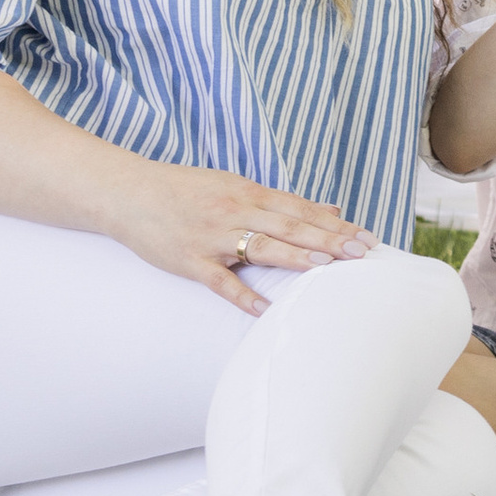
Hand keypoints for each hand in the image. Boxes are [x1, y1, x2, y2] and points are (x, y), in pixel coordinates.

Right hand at [114, 168, 375, 316]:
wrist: (128, 193)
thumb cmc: (188, 190)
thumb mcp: (238, 186)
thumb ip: (284, 202)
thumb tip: (332, 210)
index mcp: (250, 193)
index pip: (302, 210)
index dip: (335, 225)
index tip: (367, 236)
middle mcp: (236, 211)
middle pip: (290, 226)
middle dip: (329, 239)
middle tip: (362, 252)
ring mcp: (213, 236)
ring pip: (261, 246)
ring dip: (296, 256)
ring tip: (328, 266)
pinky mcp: (189, 260)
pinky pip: (220, 281)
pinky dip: (243, 295)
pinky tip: (266, 308)